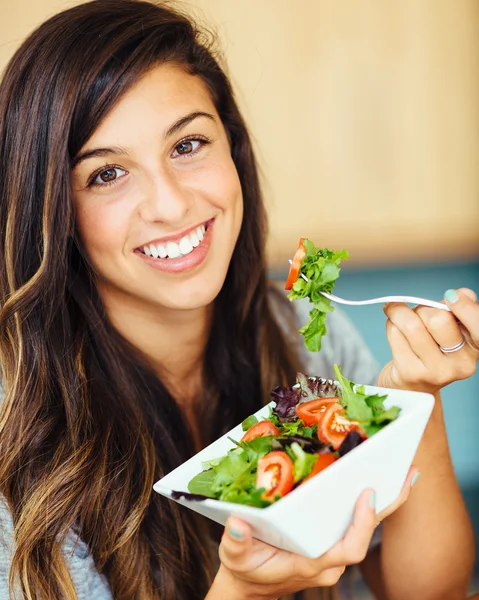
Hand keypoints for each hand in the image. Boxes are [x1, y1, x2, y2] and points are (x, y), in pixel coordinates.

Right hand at [214, 468, 417, 598]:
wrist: (250, 584)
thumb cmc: (244, 570)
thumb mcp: (235, 558)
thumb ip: (237, 543)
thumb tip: (237, 523)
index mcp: (313, 562)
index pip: (350, 548)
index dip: (363, 524)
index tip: (368, 494)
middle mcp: (330, 557)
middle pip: (367, 532)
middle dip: (390, 503)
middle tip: (407, 472)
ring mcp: (332, 548)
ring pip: (365, 524)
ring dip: (385, 499)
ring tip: (401, 468)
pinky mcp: (330, 538)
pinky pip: (355, 520)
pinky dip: (368, 500)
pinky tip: (374, 475)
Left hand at [378, 288, 477, 393]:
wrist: (412, 386)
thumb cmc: (431, 350)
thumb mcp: (451, 331)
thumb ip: (457, 311)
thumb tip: (462, 294)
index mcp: (474, 349)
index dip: (464, 307)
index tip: (451, 297)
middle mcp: (460, 364)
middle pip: (439, 319)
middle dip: (424, 309)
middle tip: (419, 314)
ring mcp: (435, 372)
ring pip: (412, 324)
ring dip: (401, 312)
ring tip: (399, 315)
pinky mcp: (410, 373)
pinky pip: (395, 333)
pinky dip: (391, 324)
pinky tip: (395, 330)